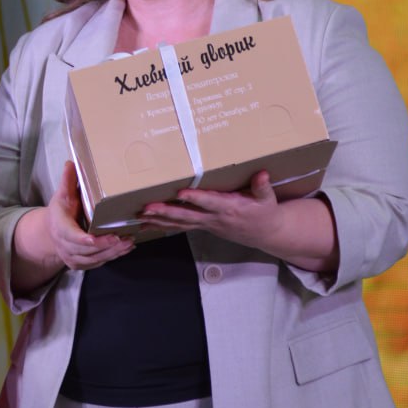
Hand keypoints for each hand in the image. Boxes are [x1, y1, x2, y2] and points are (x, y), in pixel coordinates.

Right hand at [46, 160, 132, 270]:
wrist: (49, 234)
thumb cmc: (60, 212)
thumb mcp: (62, 195)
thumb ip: (68, 181)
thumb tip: (71, 163)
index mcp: (60, 227)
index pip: (71, 236)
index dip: (83, 239)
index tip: (94, 239)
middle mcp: (65, 245)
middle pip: (86, 250)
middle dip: (105, 246)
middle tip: (124, 238)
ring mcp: (72, 257)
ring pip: (94, 259)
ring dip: (112, 252)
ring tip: (129, 242)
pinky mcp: (80, 264)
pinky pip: (97, 263)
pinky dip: (111, 256)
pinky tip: (124, 249)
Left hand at [140, 170, 281, 246]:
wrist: (265, 233)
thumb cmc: (265, 212)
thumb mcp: (267, 200)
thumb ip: (262, 187)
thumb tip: (262, 173)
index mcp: (229, 208)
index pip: (209, 202)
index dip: (195, 198)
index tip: (180, 193)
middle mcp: (214, 218)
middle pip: (187, 216)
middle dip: (166, 212)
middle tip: (148, 207)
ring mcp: (206, 224)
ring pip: (179, 223)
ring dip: (159, 220)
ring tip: (140, 216)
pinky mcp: (202, 226)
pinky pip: (179, 227)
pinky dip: (162, 226)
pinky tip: (146, 224)